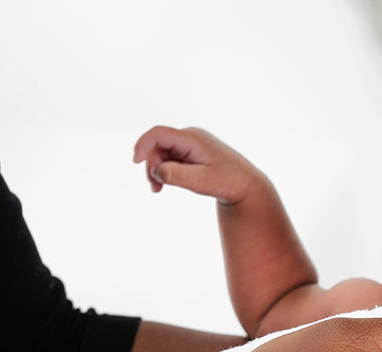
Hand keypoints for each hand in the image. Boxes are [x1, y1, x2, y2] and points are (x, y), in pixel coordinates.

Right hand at [132, 125, 265, 203]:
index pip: (159, 133)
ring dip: (157, 169)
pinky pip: (170, 157)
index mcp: (193, 138)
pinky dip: (165, 169)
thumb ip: (177, 175)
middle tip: (155, 188)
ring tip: (158, 189)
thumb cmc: (227, 182)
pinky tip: (164, 183)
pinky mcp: (192, 150)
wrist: (246, 185)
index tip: (135, 161)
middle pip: (158, 145)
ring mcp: (191, 142)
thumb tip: (155, 170)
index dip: (143, 144)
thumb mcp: (202, 182)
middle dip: (152, 165)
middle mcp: (191, 136)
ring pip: (162, 152)